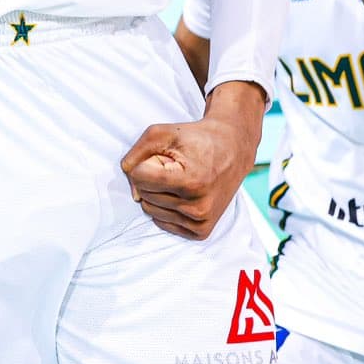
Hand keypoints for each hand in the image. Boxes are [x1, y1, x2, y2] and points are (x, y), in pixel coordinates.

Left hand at [120, 82, 263, 239]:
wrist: (233, 149)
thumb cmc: (195, 139)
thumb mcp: (163, 133)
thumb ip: (136, 153)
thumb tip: (130, 184)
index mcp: (191, 182)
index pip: (139, 178)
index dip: (145, 162)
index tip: (165, 156)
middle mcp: (197, 207)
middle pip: (144, 195)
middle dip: (152, 177)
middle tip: (175, 166)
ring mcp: (201, 221)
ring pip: (151, 211)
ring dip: (158, 192)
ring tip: (180, 179)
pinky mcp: (201, 231)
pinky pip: (163, 223)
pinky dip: (165, 207)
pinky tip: (182, 194)